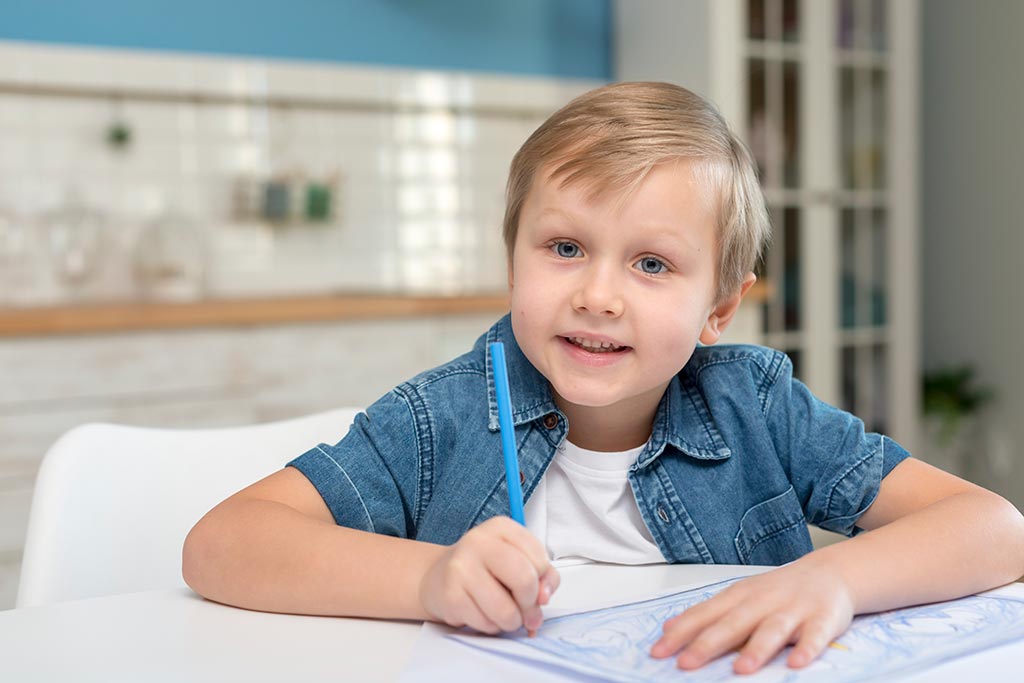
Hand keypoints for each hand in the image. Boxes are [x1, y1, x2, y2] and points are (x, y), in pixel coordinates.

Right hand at [419, 516, 559, 635]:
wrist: (438, 577)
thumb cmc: (486, 569)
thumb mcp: (519, 559)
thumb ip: (543, 575)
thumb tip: (544, 597)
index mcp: (501, 527)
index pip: (538, 559)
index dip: (542, 582)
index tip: (535, 587)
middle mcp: (479, 542)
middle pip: (524, 580)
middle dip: (530, 604)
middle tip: (526, 609)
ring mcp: (461, 568)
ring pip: (506, 610)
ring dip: (511, 621)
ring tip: (504, 613)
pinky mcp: (451, 596)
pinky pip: (486, 624)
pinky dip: (491, 626)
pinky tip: (483, 613)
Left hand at [650, 560, 854, 673]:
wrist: (829, 572)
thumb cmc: (777, 590)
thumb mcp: (739, 597)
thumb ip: (707, 614)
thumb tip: (668, 628)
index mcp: (738, 596)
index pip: (704, 615)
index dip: (680, 633)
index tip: (657, 651)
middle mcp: (762, 601)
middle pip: (732, 623)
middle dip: (708, 644)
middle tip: (685, 664)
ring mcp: (793, 609)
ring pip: (772, 630)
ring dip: (757, 649)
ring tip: (740, 670)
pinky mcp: (822, 619)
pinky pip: (815, 636)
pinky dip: (807, 649)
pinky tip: (797, 664)